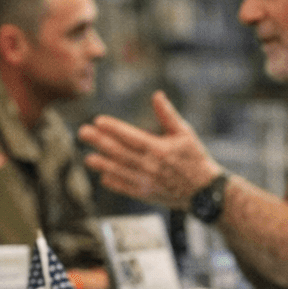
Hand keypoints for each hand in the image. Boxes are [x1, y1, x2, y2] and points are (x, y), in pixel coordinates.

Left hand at [78, 91, 223, 209]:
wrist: (205, 190)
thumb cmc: (195, 158)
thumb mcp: (185, 133)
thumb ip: (168, 115)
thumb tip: (157, 95)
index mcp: (159, 148)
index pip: (131, 136)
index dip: (114, 128)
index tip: (98, 120)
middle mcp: (150, 165)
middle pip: (120, 152)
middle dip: (100, 142)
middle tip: (83, 133)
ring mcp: (147, 181)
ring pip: (119, 171)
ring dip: (102, 163)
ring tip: (87, 157)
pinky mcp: (146, 193)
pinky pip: (126, 188)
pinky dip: (113, 182)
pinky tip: (102, 176)